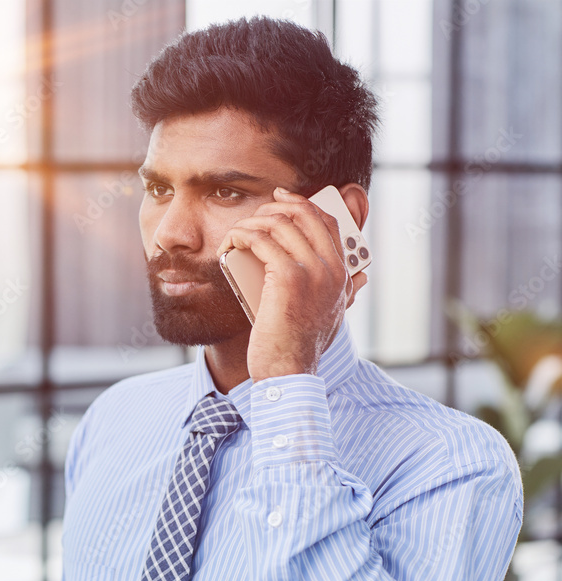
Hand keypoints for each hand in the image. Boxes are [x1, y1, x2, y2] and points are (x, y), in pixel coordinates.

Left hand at [217, 187, 367, 381]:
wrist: (289, 371)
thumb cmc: (303, 346)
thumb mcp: (335, 315)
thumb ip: (346, 293)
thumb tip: (361, 275)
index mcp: (342, 274)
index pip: (328, 222)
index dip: (303, 204)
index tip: (281, 199)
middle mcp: (332, 268)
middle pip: (304, 214)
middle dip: (275, 207)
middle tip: (254, 215)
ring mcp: (311, 271)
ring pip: (280, 223)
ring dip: (252, 223)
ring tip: (237, 235)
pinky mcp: (287, 277)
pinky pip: (261, 240)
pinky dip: (241, 236)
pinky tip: (230, 245)